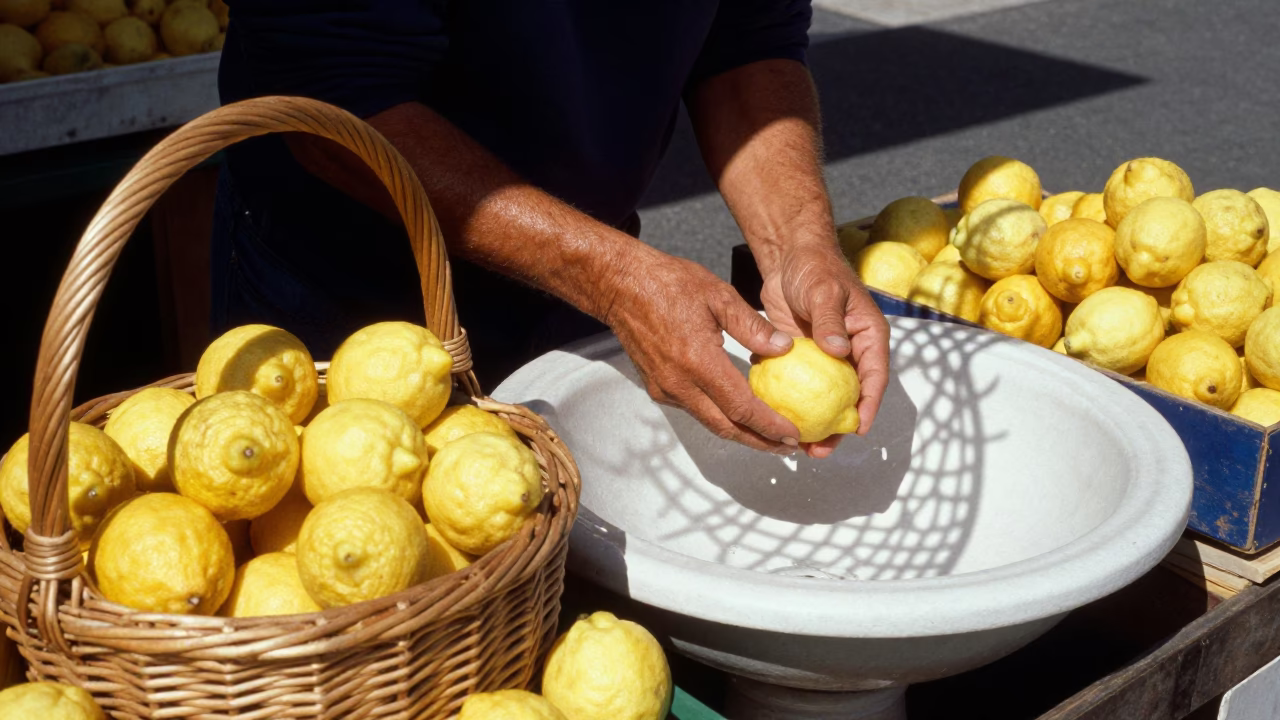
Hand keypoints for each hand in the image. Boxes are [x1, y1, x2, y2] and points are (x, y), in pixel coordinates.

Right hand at [601, 247, 802, 453]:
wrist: (621, 286)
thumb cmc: (668, 283)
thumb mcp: (719, 296)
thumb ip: (752, 327)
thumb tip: (783, 348)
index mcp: (698, 361)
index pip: (741, 407)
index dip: (769, 425)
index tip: (792, 435)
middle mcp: (679, 383)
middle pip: (726, 427)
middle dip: (759, 441)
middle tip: (786, 446)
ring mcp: (665, 388)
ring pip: (709, 422)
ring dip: (740, 432)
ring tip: (767, 434)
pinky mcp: (657, 387)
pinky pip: (694, 409)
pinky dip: (719, 416)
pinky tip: (736, 410)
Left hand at [758, 239, 889, 457]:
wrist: (790, 257)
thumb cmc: (815, 267)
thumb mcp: (824, 291)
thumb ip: (830, 320)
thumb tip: (838, 350)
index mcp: (868, 337)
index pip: (874, 377)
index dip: (869, 406)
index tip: (860, 429)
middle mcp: (850, 351)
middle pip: (850, 397)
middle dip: (839, 427)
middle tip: (822, 451)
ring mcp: (826, 358)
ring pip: (824, 399)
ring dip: (814, 423)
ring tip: (802, 450)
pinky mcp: (802, 358)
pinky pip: (799, 388)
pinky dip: (792, 406)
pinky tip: (778, 424)